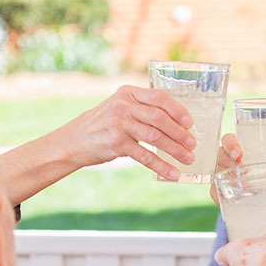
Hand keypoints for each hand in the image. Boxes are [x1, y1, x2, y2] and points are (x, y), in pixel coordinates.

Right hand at [63, 85, 196, 180]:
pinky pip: (145, 156)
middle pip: (159, 118)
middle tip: (192, 144)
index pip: (158, 97)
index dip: (177, 110)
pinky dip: (161, 166)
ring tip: (188, 159)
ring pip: (155, 137)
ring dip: (175, 150)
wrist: (73, 141)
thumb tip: (174, 121)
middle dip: (179, 133)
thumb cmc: (102, 125)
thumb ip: (141, 108)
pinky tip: (173, 173)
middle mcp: (123, 106)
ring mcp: (119, 124)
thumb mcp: (119, 108)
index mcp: (127, 93)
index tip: (189, 122)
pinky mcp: (116, 143)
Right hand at [211, 134, 265, 203]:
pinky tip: (229, 203)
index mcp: (240, 150)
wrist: (263, 194)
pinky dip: (221, 198)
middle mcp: (228, 160)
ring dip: (223, 180)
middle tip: (240, 168)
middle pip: (220, 156)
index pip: (229, 141)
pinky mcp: (220, 193)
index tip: (240, 154)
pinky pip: (216, 195)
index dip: (231, 144)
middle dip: (226, 160)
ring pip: (217, 176)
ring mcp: (222, 176)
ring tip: (237, 188)